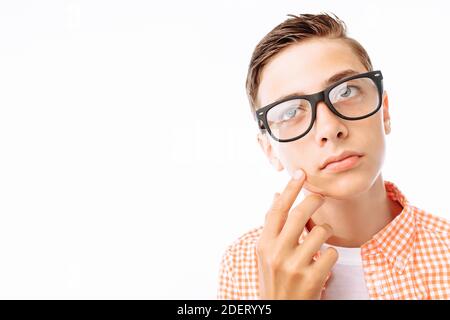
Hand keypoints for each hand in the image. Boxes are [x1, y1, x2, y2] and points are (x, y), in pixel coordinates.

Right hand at [256, 170, 337, 299]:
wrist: (278, 311)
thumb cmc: (274, 278)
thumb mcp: (265, 252)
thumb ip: (272, 225)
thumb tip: (277, 195)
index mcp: (264, 244)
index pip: (278, 210)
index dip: (290, 188)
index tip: (301, 173)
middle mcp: (276, 253)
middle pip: (299, 214)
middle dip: (314, 200)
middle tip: (321, 196)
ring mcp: (293, 266)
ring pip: (319, 232)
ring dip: (326, 230)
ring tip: (323, 236)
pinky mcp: (311, 280)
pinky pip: (331, 254)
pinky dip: (331, 254)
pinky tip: (324, 260)